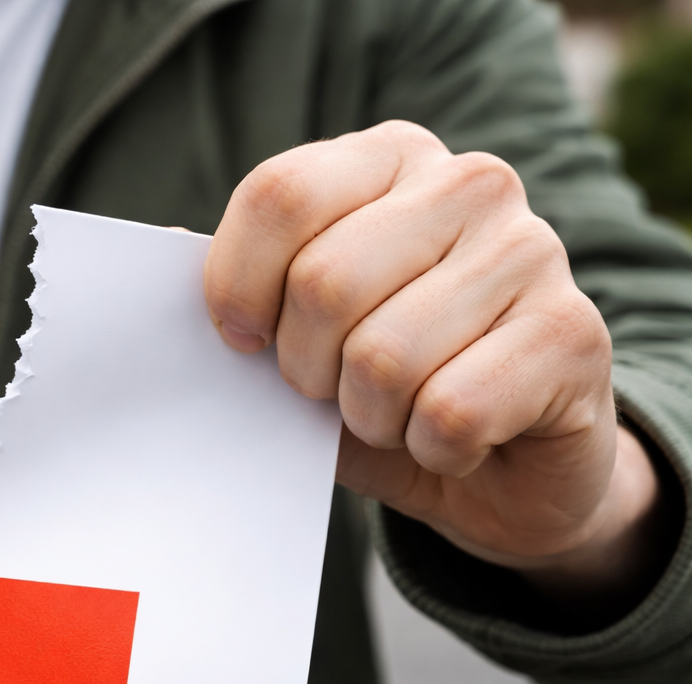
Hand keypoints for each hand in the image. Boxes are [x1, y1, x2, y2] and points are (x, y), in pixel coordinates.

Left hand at [204, 120, 668, 608]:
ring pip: (384, 358)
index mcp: (387, 160)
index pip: (279, 195)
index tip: (241, 342)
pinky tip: (457, 439)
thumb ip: (240, 297)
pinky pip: (448, 412)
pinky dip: (431, 451)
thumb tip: (160, 254)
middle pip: (323, 282)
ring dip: (370, 419)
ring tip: (400, 414)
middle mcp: (468, 184)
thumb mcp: (296, 340)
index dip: (235, 286)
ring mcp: (532, 250)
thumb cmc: (382, 393)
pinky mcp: (573, 334)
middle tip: (335, 392)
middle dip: (305, 372)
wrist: (502, 471)